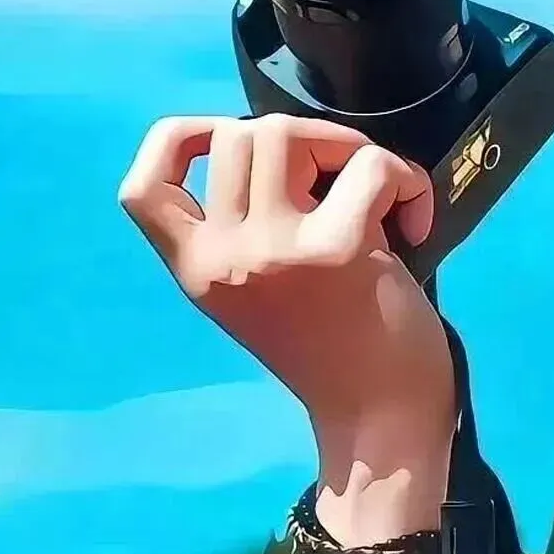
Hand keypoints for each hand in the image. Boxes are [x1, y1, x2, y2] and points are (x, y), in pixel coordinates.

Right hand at [118, 112, 455, 536]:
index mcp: (196, 269)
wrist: (379, 420)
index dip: (179, 140)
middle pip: (238, 134)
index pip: (139, 187)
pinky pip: (370, 167)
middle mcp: (222, 257)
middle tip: (342, 182)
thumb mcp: (254, 291)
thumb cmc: (332, 351)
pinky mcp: (337, 249)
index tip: (229, 143)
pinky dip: (404, 181)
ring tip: (377, 194)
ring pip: (289, 133)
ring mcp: (274, 251)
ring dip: (347, 148)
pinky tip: (414, 223)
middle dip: (304, 140)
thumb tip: (284, 147)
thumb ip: (243, 228)